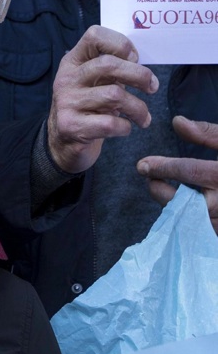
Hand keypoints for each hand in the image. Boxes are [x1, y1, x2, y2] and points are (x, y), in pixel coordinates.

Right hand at [47, 25, 158, 173]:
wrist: (62, 142)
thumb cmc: (87, 107)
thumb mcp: (94, 82)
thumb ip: (112, 69)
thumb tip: (142, 66)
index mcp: (73, 62)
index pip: (95, 36)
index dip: (121, 44)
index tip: (135, 59)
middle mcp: (66, 79)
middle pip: (109, 64)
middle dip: (140, 75)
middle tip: (151, 87)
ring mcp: (67, 102)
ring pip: (115, 96)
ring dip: (138, 108)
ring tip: (143, 117)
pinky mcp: (71, 126)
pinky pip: (110, 123)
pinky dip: (126, 127)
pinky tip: (125, 128)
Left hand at [137, 116, 217, 232]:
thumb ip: (208, 134)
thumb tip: (177, 122)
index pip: (190, 171)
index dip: (163, 167)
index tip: (143, 164)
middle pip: (183, 201)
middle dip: (160, 190)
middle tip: (149, 178)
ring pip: (189, 219)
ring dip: (172, 205)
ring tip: (161, 189)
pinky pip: (200, 231)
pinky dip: (187, 219)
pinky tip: (183, 206)